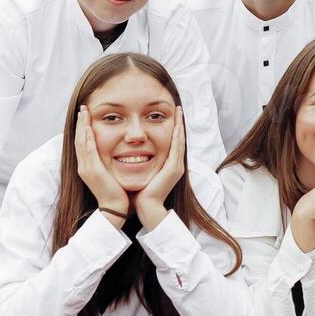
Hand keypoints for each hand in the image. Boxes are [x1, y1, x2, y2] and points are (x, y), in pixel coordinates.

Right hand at [76, 106, 128, 215]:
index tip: (85, 116)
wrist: (115, 208)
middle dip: (80, 123)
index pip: (82, 143)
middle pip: (78, 140)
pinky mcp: (92, 170)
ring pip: (81, 142)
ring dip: (82, 126)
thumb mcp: (110, 174)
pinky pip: (87, 150)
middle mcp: (83, 166)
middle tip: (82, 109)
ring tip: (83, 112)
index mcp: (87, 167)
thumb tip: (115, 153)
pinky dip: (86, 138)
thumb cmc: (116, 192)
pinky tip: (87, 127)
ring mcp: (86, 168)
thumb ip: (108, 163)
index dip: (82, 129)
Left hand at [136, 107, 184, 231]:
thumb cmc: (142, 193)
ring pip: (180, 141)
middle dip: (180, 123)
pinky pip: (177, 148)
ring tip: (179, 112)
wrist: (147, 207)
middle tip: (179, 108)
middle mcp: (175, 164)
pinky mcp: (174, 169)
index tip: (172, 115)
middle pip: (179, 139)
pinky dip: (178, 136)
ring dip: (180, 125)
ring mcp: (176, 166)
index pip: (173, 142)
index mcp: (169, 165)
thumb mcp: (144, 173)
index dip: (174, 128)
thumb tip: (133, 154)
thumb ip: (143, 163)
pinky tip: (177, 126)